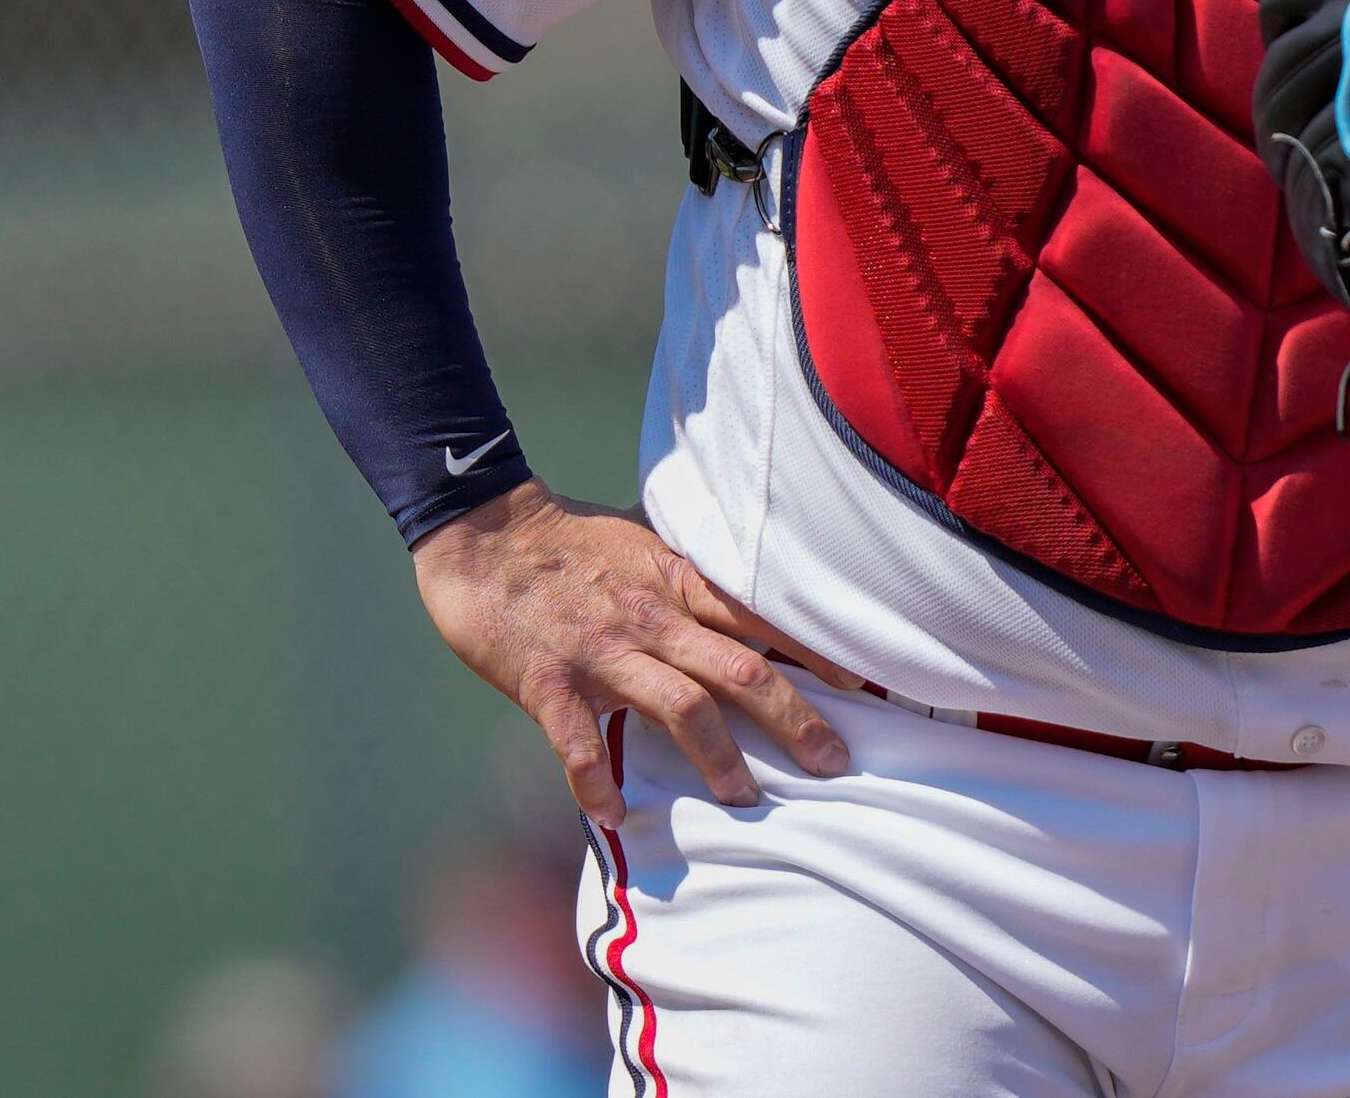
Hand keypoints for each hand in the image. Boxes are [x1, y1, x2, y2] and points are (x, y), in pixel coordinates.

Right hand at [411, 478, 848, 823]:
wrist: (485, 533)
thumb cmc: (571, 540)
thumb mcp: (648, 543)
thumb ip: (693, 577)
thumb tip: (748, 602)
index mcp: (679, 582)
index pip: (765, 618)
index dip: (817, 652)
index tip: (864, 686)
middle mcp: (651, 618)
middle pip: (741, 670)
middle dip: (795, 720)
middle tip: (835, 764)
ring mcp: (600, 652)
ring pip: (679, 708)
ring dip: (719, 759)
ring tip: (746, 798)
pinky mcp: (546, 682)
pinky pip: (579, 744)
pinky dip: (599, 785)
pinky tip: (617, 817)